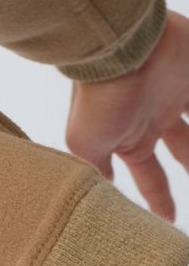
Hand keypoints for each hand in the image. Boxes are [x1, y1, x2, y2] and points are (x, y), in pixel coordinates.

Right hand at [64, 7, 188, 222]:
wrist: (118, 46)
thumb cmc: (98, 98)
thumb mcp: (86, 146)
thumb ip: (97, 172)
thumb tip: (102, 202)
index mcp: (129, 138)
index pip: (149, 175)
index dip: (159, 198)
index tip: (169, 220)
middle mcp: (154, 117)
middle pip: (183, 150)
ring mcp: (177, 93)